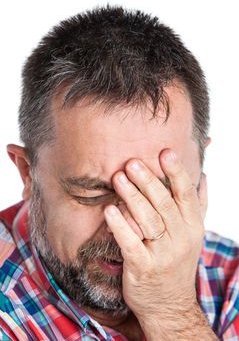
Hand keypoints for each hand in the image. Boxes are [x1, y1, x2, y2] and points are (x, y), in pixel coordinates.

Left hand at [104, 149, 206, 321]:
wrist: (170, 304)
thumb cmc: (178, 261)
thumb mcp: (194, 234)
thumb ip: (198, 205)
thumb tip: (204, 177)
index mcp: (193, 226)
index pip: (186, 195)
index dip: (176, 172)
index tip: (166, 152)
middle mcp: (181, 238)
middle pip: (164, 204)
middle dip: (148, 181)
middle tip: (132, 162)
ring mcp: (163, 254)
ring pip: (148, 220)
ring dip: (132, 198)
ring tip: (119, 178)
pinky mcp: (143, 267)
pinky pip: (131, 244)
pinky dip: (120, 226)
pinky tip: (109, 210)